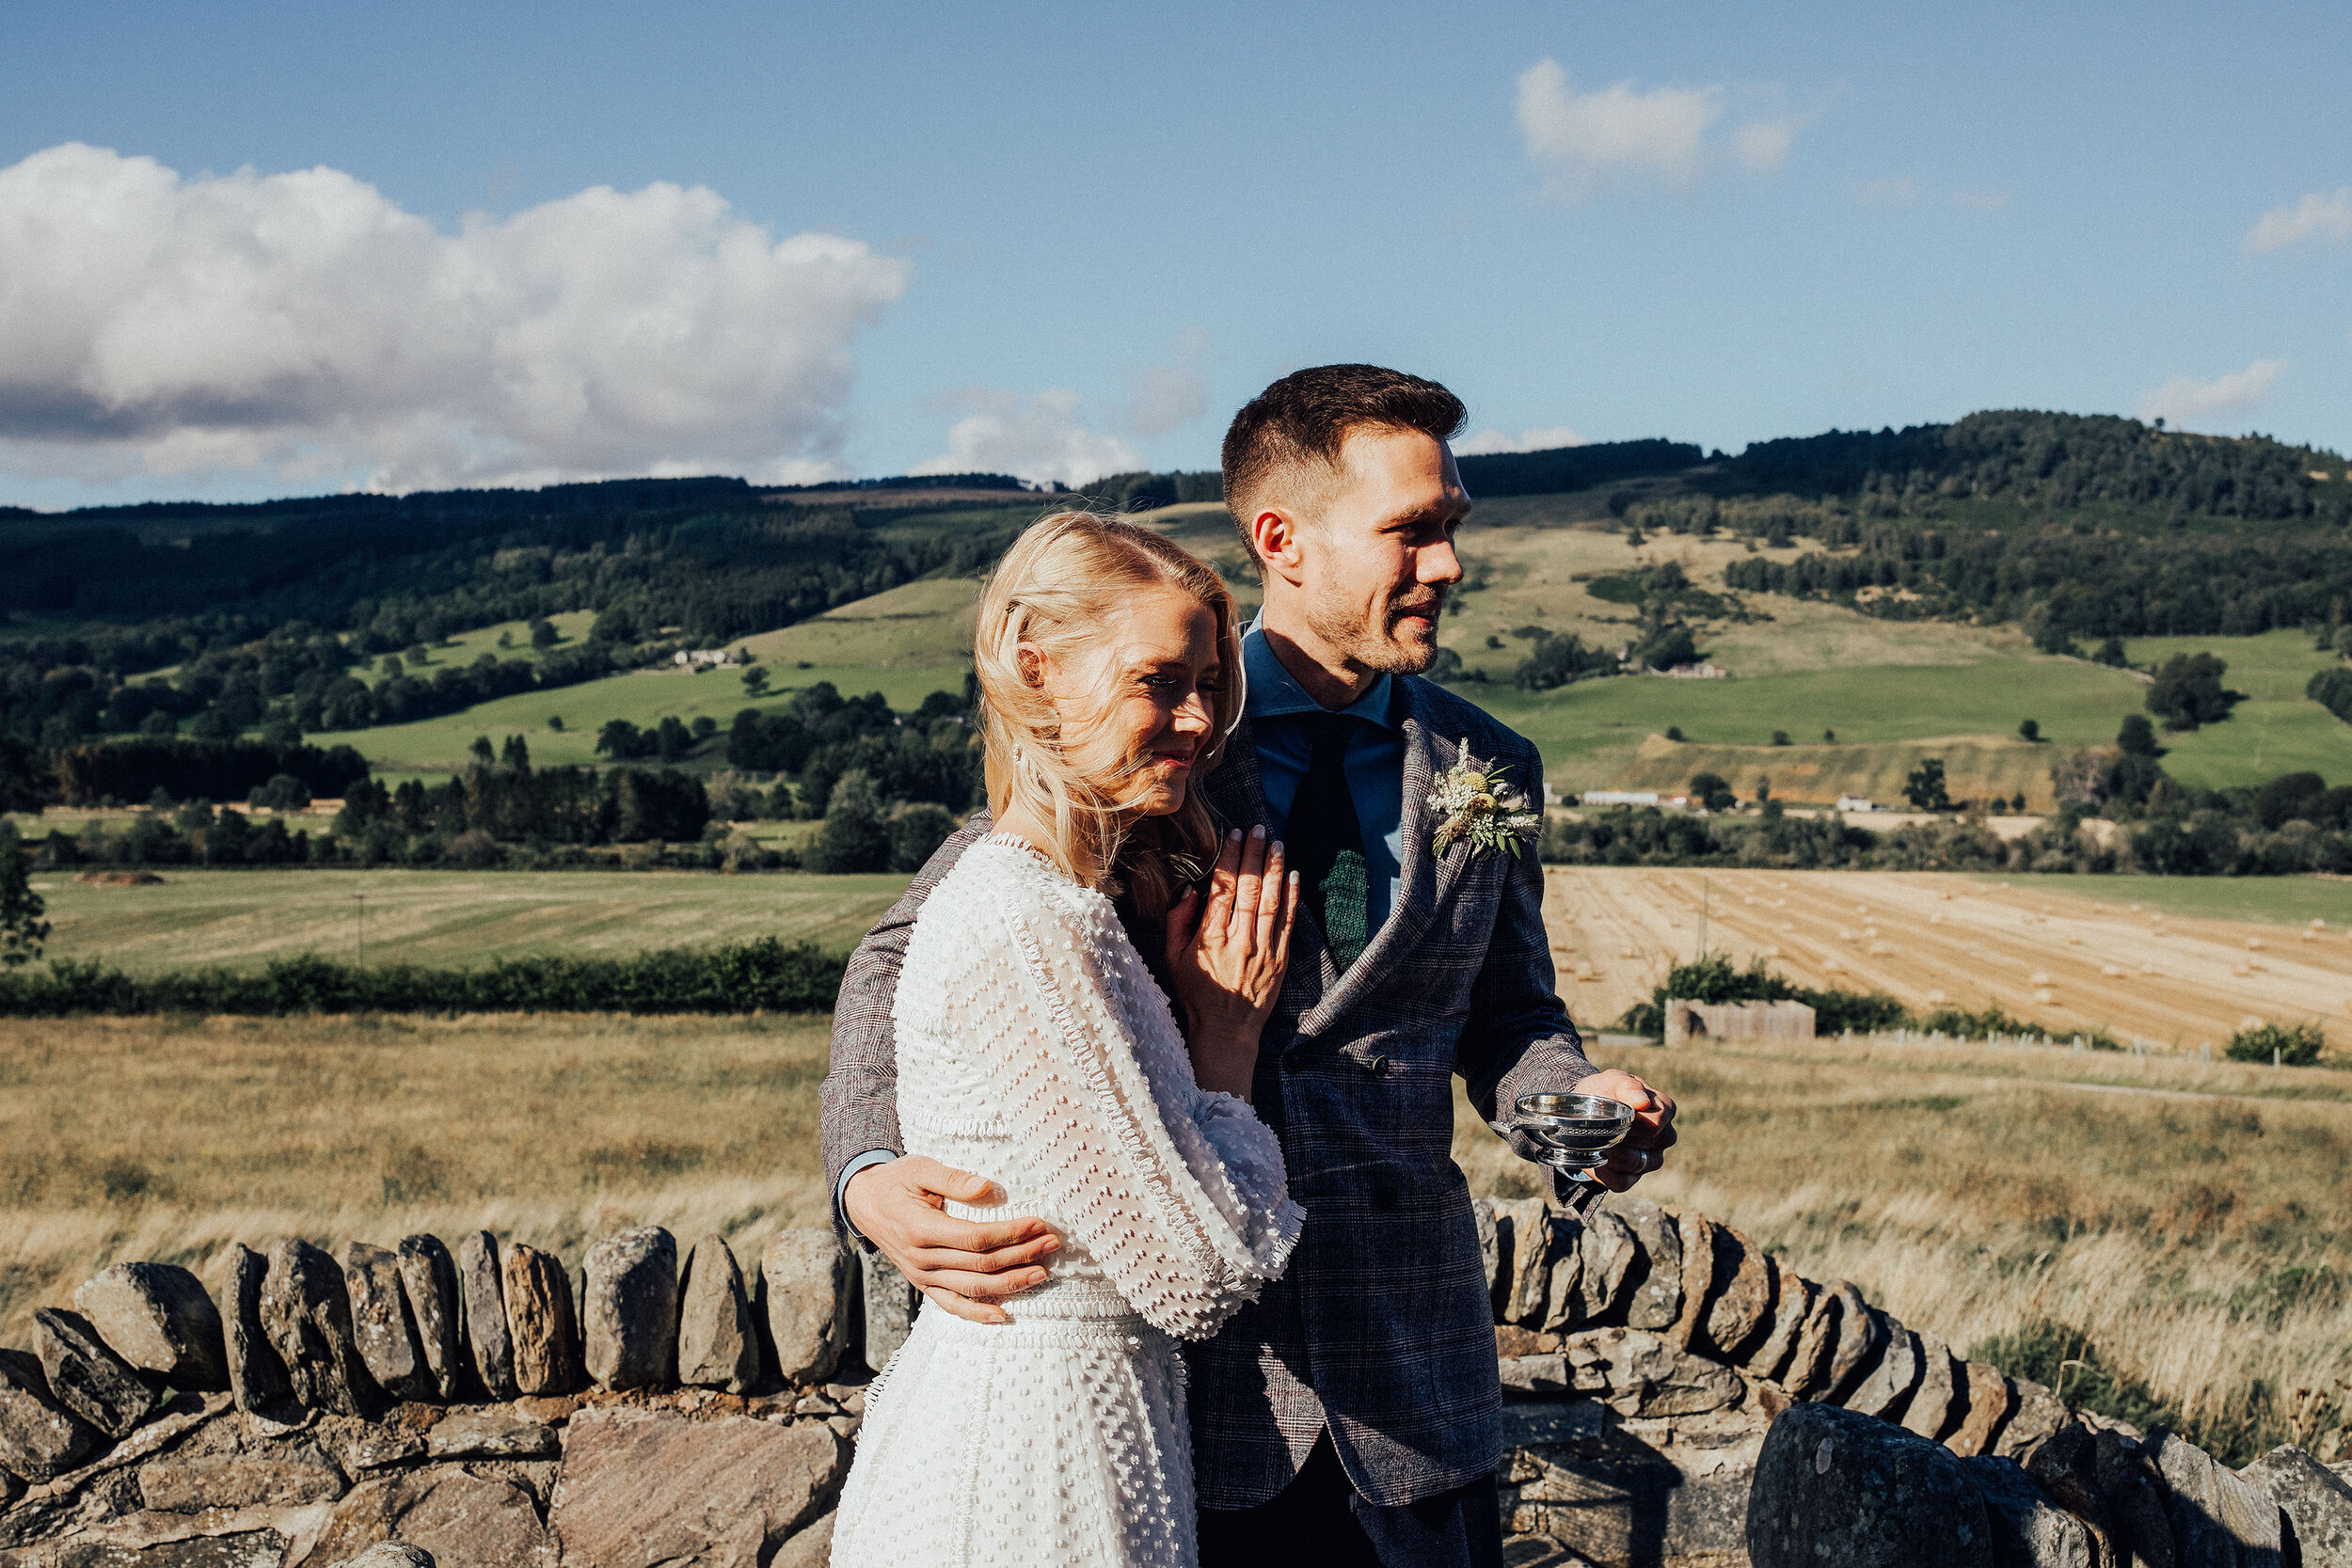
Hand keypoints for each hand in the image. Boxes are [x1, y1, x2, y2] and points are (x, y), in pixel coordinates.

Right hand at [841, 1155, 1061, 1324]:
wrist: (864, 1204)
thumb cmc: (896, 1181)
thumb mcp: (920, 1168)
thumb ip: (953, 1179)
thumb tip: (986, 1186)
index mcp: (921, 1229)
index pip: (975, 1238)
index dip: (1010, 1233)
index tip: (1038, 1223)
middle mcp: (922, 1259)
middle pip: (981, 1265)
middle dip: (1021, 1255)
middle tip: (1052, 1243)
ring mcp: (922, 1276)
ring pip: (973, 1287)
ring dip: (1011, 1283)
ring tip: (1042, 1273)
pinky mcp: (923, 1284)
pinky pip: (951, 1304)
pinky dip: (977, 1313)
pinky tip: (1003, 1315)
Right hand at [1162, 826, 1299, 1099]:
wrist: (1226, 1032)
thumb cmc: (1197, 994)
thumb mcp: (1172, 960)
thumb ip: (1177, 922)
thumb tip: (1190, 890)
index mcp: (1210, 939)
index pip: (1222, 889)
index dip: (1229, 859)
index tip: (1234, 836)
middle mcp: (1239, 941)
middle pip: (1248, 889)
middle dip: (1254, 855)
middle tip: (1258, 829)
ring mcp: (1263, 950)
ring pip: (1270, 901)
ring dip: (1274, 869)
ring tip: (1276, 843)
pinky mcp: (1280, 960)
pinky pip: (1287, 922)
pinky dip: (1290, 897)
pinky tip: (1292, 875)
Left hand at [1577, 1068, 1677, 1191]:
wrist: (1584, 1111)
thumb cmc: (1605, 1092)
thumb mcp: (1613, 1080)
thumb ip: (1628, 1086)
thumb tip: (1643, 1102)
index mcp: (1665, 1109)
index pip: (1656, 1123)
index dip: (1632, 1122)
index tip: (1613, 1112)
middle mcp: (1664, 1136)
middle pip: (1648, 1144)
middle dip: (1620, 1134)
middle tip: (1601, 1125)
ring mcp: (1652, 1159)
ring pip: (1635, 1163)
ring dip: (1611, 1152)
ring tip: (1597, 1139)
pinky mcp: (1633, 1177)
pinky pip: (1622, 1182)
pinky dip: (1603, 1171)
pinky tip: (1595, 1156)